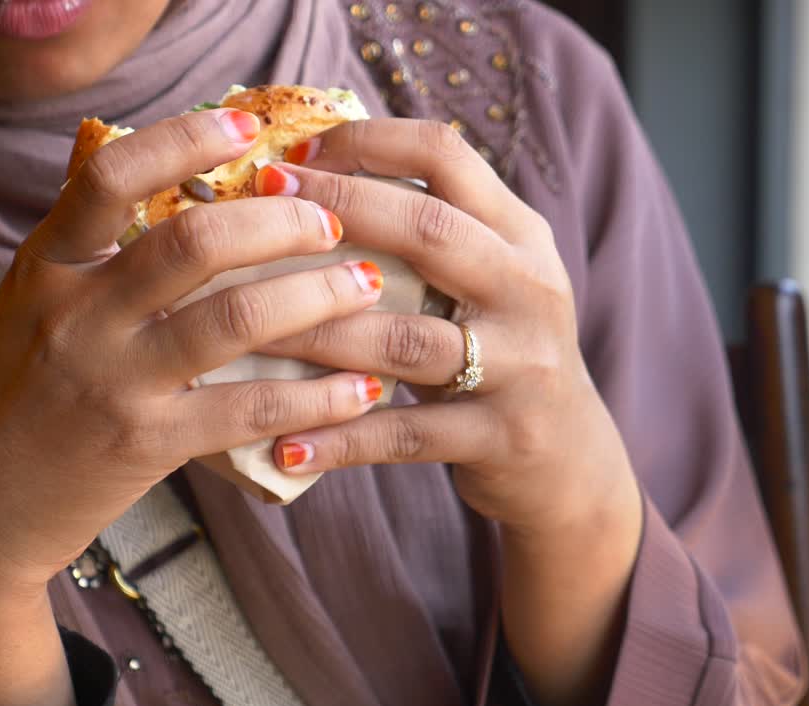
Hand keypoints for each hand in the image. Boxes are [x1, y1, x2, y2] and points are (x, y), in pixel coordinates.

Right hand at [0, 109, 383, 705]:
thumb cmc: (15, 392)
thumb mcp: (30, 298)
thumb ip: (83, 234)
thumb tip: (123, 145)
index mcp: (47, 264)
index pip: (113, 176)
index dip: (186, 141)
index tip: (248, 127)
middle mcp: (76, 314)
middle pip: (194, 243)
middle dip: (281, 223)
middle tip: (332, 220)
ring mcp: (112, 382)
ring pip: (233, 321)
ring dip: (316, 297)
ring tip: (366, 284)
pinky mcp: (146, 446)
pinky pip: (249, 410)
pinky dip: (315, 397)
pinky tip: (360, 388)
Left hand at [253, 119, 643, 705]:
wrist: (570, 459)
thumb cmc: (502, 352)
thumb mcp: (493, 276)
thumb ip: (430, 230)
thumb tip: (312, 176)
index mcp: (520, 235)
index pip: (447, 157)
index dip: (367, 143)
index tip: (294, 151)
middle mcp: (528, 288)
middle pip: (427, 232)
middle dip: (334, 210)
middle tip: (258, 202)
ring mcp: (520, 365)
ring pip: (403, 340)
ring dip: (313, 333)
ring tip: (239, 329)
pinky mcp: (501, 436)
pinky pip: (404, 436)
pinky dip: (339, 440)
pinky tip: (283, 445)